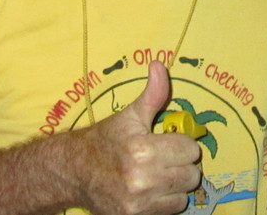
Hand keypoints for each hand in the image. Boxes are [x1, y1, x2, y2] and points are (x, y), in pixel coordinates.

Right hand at [76, 61, 202, 214]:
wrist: (74, 172)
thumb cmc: (105, 141)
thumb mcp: (129, 116)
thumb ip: (152, 95)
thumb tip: (159, 66)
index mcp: (142, 150)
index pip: (190, 149)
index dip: (182, 144)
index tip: (169, 142)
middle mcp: (141, 179)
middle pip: (192, 173)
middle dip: (182, 164)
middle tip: (166, 159)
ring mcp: (138, 202)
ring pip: (184, 193)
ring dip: (177, 185)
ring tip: (160, 174)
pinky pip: (172, 210)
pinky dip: (167, 201)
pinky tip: (153, 190)